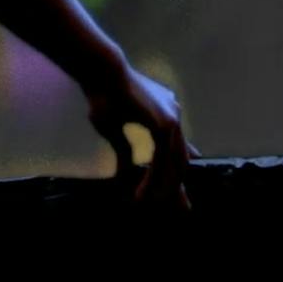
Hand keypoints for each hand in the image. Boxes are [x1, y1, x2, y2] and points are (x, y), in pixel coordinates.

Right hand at [82, 63, 198, 211]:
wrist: (100, 72)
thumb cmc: (102, 94)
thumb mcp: (115, 128)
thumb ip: (127, 149)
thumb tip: (127, 172)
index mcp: (164, 114)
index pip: (175, 150)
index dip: (177, 172)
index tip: (179, 191)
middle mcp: (173, 116)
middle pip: (181, 161)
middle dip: (178, 187)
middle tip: (183, 209)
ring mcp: (171, 120)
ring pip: (173, 164)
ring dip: (163, 188)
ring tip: (150, 204)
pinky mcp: (163, 125)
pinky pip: (162, 161)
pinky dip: (153, 180)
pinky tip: (144, 194)